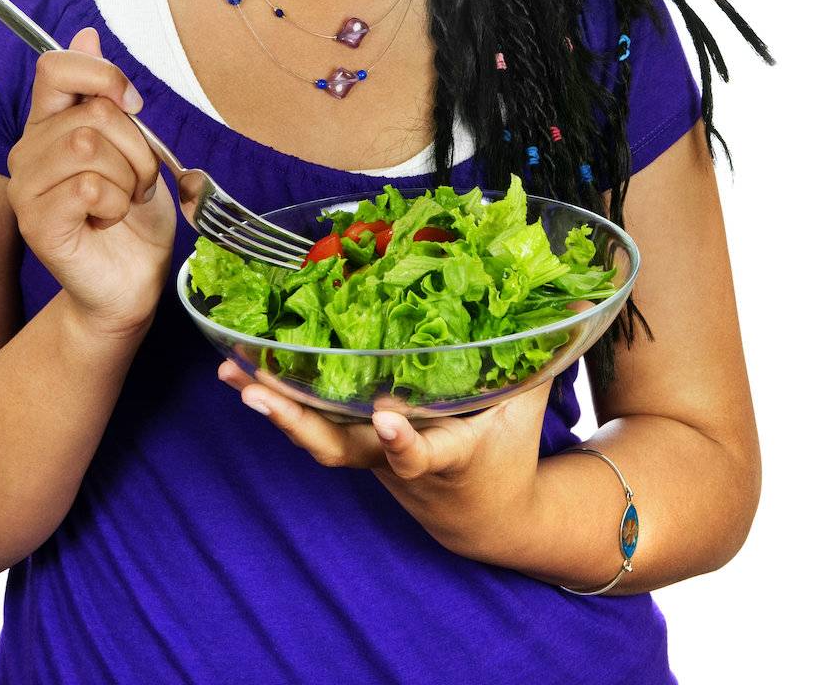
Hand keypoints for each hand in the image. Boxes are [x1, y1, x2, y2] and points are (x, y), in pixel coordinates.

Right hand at [7, 26, 176, 337]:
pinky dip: (116, 204)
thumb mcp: (134, 143)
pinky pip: (89, 187)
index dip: (102, 75)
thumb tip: (85, 34)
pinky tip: (108, 220)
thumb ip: (106, 94)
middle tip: (137, 179)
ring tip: (124, 200)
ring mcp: (27, 188)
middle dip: (137, 146)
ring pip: (90, 146)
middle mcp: (29, 151)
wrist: (132, 279)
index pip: (55, 66)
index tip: (133, 104)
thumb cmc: (132, 215)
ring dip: (129, 176)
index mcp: (49, 123)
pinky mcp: (37, 223)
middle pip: (92, 113)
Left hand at [216, 353, 555, 543]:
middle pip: (343, 447)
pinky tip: (243, 373)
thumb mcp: (530, 404)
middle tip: (258, 389)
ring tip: (234, 377)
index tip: (388, 419)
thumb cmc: (509, 450)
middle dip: (299, 421)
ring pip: (317, 441)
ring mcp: (371, 459)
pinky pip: (312, 429)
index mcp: (448, 452)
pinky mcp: (356, 450)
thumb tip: (580, 296)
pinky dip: (279, 403)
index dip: (405, 441)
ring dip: (274, 409)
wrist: (486, 519)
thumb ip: (544, 351)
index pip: (424, 451)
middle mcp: (399, 461)